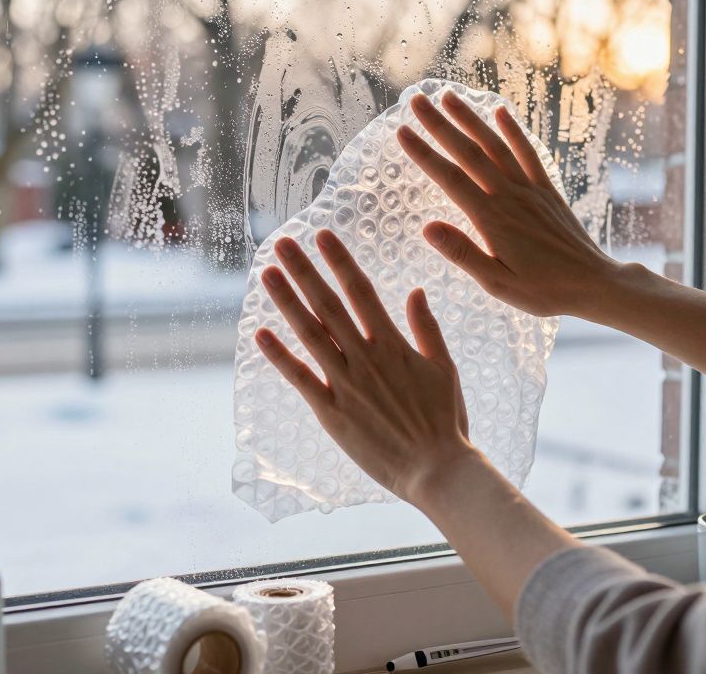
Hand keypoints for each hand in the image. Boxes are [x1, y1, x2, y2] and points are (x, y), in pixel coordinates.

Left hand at [255, 229, 481, 503]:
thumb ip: (426, 328)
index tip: (322, 234)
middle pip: (328, 304)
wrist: (437, 470)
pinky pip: (300, 379)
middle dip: (303, 270)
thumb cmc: (445, 422)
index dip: (339, 260)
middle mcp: (366, 358)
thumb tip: (416, 291)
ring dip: (286, 302)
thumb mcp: (445, 368)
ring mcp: (346, 384)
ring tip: (266, 274)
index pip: (360, 291)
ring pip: (310, 334)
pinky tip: (260, 334)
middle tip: (280, 242)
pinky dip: (280, 356)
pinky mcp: (332, 413)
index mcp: (393, 344)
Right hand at [399, 92, 625, 319]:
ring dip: (471, 118)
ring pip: (496, 145)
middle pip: (469, 152)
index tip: (401, 132)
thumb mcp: (497, 283)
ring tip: (448, 95)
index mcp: (492, 219)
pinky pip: (528, 153)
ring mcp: (530, 189)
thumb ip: (462, 254)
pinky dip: (513, 130)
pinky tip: (500, 111)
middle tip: (415, 101)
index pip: (450, 179)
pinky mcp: (547, 190)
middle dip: (440, 125)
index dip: (424, 154)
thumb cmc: (543, 291)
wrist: (593, 284)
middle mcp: (510, 196)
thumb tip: (428, 228)